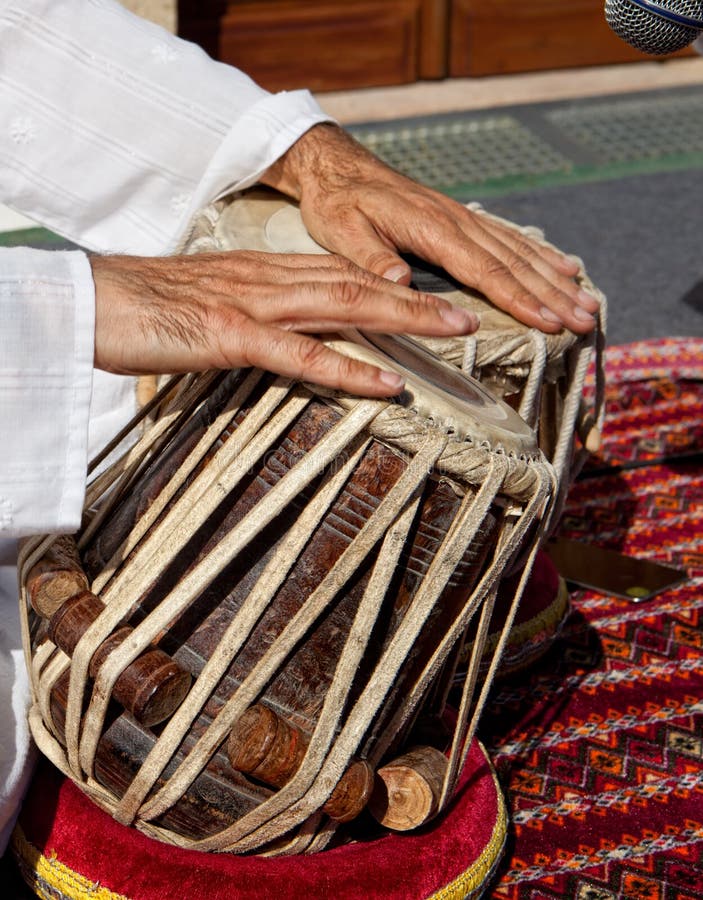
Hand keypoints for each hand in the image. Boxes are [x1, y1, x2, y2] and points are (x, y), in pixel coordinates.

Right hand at [90, 249, 476, 396]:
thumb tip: (284, 340)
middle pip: (357, 285)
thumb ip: (254, 320)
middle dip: (417, 301)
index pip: (341, 275)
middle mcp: (267, 282)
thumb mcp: (211, 309)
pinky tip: (385, 382)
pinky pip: (297, 353)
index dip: (393, 288)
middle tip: (468, 315)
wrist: (87, 301)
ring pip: (341, 307)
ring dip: (402, 320)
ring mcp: (250, 306)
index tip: (433, 300)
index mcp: (263, 275)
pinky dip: (346, 369)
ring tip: (452, 333)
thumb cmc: (145, 310)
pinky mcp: (227, 334)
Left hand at [261, 124, 599, 334]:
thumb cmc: (337, 202)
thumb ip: (374, 259)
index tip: (549, 322)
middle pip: (514, 264)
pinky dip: (539, 254)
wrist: (336, 166)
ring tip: (589, 300)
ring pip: (519, 251)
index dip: (520, 300)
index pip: (485, 271)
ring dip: (555, 279)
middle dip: (553, 295)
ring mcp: (462, 217)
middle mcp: (456, 221)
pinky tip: (562, 266)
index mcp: (432, 229)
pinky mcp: (459, 218)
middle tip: (588, 319)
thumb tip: (403, 284)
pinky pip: (508, 237)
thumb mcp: (342, 233)